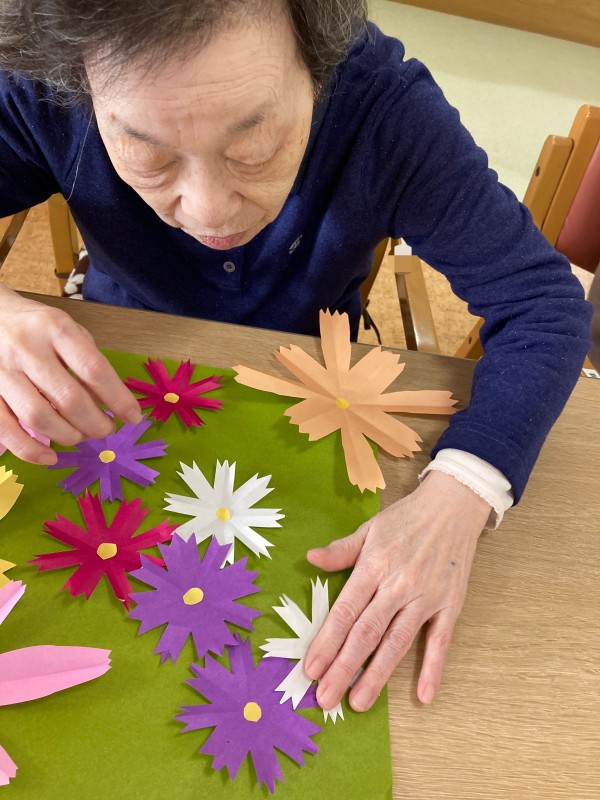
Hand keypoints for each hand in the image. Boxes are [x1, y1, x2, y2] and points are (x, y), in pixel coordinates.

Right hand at [0, 287, 140, 463]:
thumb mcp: (67, 330)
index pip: (94, 369)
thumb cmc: (35, 326)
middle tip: (107, 430)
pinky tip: (50, 457)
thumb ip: (88, 362)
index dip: (118, 399)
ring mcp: (1, 371)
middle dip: (95, 424)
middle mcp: (27, 348)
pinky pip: (6, 430)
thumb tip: (110, 404)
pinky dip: (30, 451)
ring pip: (38, 418)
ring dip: (68, 436)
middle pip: (69, 398)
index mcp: (56, 328)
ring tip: (82, 437)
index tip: (133, 417)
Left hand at [305, 470, 490, 710]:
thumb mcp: (369, 528)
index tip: (311, 668)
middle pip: (367, 633)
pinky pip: (441, 641)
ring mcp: (426, 596)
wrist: (453, 505)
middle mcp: (398, 584)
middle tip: (325, 698)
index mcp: (374, 565)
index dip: (326, 642)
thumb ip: (341, 550)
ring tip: (358, 702)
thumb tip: (310, 559)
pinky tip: (424, 695)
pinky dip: (433, 668)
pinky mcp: (450, 604)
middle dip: (343, 667)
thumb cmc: (407, 518)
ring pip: (397, 642)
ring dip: (377, 675)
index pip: (345, 611)